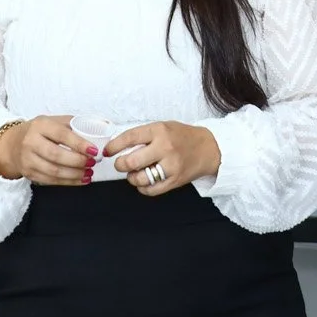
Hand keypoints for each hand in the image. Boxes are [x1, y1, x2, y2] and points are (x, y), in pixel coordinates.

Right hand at [0, 115, 98, 185]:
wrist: (12, 144)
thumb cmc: (39, 131)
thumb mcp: (52, 121)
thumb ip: (72, 125)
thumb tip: (98, 129)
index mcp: (40, 126)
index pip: (62, 135)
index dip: (79, 144)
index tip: (95, 151)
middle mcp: (31, 142)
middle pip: (57, 155)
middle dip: (78, 161)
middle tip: (93, 162)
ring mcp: (28, 159)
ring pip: (54, 171)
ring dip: (75, 174)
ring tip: (89, 172)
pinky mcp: (29, 173)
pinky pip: (51, 181)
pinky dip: (68, 182)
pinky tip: (80, 179)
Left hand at [106, 121, 221, 196]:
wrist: (209, 148)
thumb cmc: (183, 136)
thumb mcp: (163, 127)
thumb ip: (144, 135)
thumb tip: (118, 146)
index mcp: (160, 130)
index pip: (130, 137)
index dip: (114, 146)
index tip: (107, 151)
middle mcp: (165, 147)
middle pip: (131, 161)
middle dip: (120, 165)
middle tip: (121, 164)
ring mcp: (171, 165)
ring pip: (140, 178)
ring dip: (132, 178)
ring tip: (135, 173)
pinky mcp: (175, 180)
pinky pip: (151, 190)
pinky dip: (143, 188)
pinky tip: (144, 182)